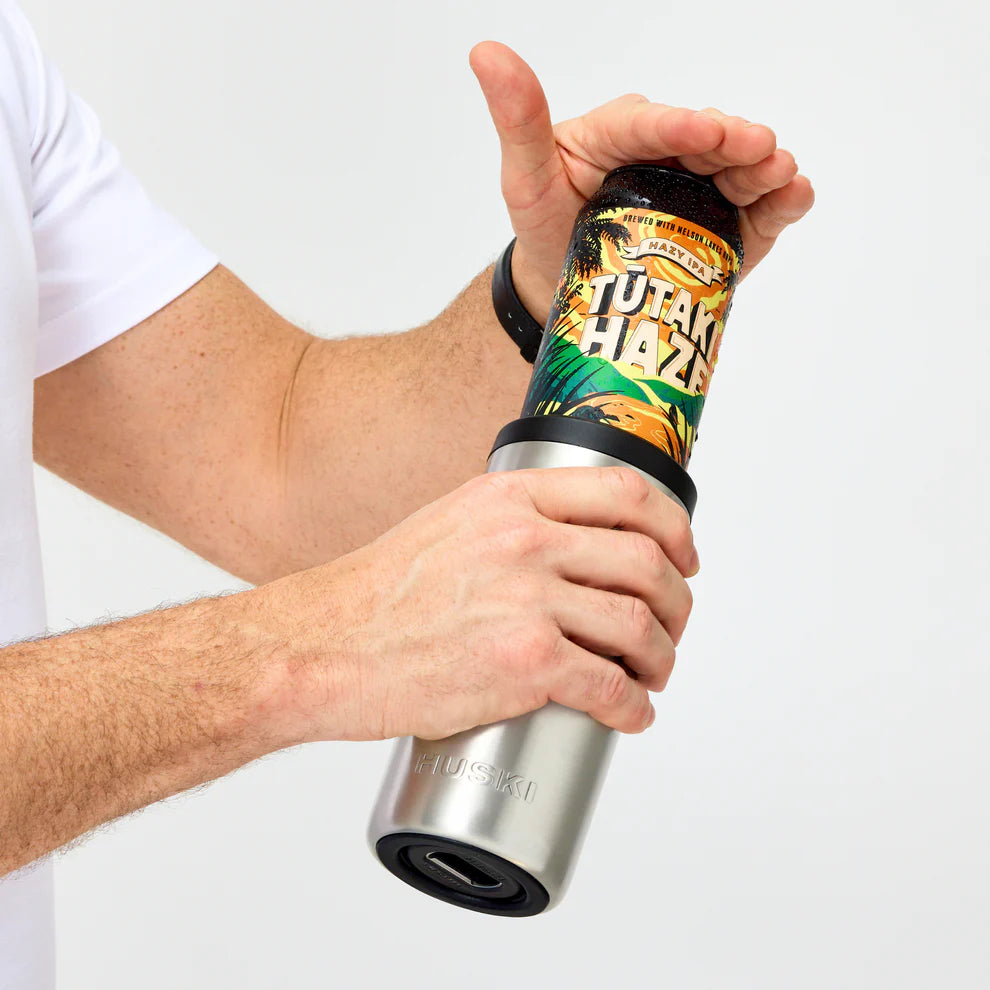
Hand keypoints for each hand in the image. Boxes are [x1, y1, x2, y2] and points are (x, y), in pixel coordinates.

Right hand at [262, 467, 696, 741]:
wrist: (326, 645)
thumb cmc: (380, 592)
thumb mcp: (451, 522)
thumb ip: (512, 522)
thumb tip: (572, 546)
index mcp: (512, 497)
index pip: (626, 492)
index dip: (673, 528)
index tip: (682, 557)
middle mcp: (525, 539)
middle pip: (646, 562)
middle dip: (676, 603)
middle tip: (671, 626)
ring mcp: (527, 599)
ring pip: (638, 625)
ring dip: (662, 657)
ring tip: (652, 674)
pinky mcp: (524, 662)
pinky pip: (609, 685)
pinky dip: (633, 706)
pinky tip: (629, 713)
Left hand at [470, 41, 814, 319]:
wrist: (564, 282)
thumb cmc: (545, 224)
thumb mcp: (525, 174)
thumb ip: (517, 120)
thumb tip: (485, 51)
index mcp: (623, 132)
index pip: (652, 124)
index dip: (681, 126)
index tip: (705, 130)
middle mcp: (669, 154)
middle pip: (707, 144)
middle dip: (736, 145)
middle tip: (759, 149)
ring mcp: (701, 188)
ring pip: (740, 171)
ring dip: (765, 171)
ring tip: (782, 175)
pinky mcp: (725, 225)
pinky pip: (756, 210)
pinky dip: (780, 203)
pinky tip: (794, 197)